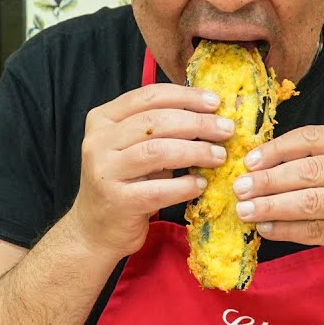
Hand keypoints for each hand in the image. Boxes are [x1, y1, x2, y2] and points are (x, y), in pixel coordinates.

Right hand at [65, 84, 233, 259]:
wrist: (97, 228)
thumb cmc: (127, 181)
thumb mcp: (136, 146)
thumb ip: (163, 127)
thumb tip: (212, 111)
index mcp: (103, 119)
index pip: (148, 96)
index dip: (186, 96)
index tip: (216, 102)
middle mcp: (98, 142)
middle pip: (156, 122)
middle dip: (198, 123)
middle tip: (226, 130)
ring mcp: (104, 172)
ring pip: (157, 151)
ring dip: (196, 152)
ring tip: (220, 156)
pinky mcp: (118, 202)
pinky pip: (159, 189)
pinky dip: (186, 185)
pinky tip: (201, 184)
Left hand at [232, 125, 323, 285]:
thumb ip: (314, 162)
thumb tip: (257, 163)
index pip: (314, 138)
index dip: (277, 149)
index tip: (249, 162)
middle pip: (310, 171)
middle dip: (269, 181)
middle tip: (240, 189)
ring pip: (310, 202)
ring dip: (272, 206)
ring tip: (245, 210)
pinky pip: (315, 230)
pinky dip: (285, 229)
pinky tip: (266, 229)